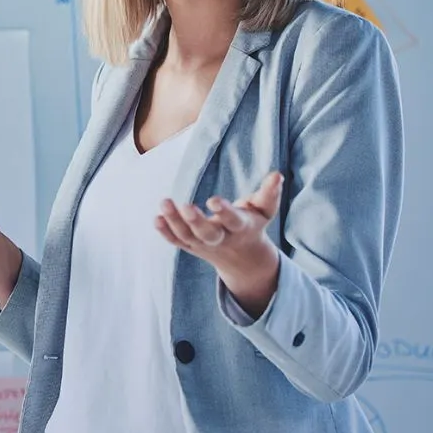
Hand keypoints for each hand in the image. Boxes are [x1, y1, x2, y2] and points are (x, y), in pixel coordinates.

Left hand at [155, 171, 283, 319]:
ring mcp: (204, 245)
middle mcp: (221, 239)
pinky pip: (177, 241)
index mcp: (241, 228)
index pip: (233, 221)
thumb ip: (269, 194)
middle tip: (185, 206)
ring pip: (187, 237)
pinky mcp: (191, 246)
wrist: (242, 258)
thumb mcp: (264, 211)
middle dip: (195, 221)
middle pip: (207, 234)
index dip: (224, 211)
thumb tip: (277, 174)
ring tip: (164, 203)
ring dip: (174, 222)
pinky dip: (166, 233)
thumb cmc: (253, 224)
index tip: (212, 200)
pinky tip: (156, 219)